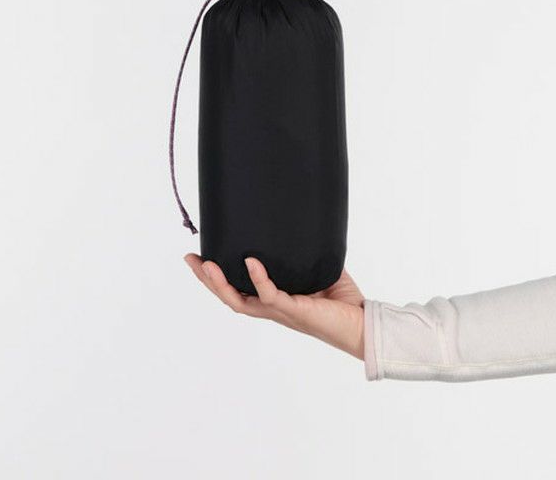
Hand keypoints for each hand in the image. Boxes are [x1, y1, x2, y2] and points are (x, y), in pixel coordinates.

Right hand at [184, 254, 364, 359]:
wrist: (364, 326)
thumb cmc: (343, 303)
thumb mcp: (319, 272)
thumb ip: (307, 256)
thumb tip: (302, 227)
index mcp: (274, 301)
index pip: (238, 291)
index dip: (216, 279)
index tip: (199, 259)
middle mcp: (272, 309)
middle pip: (229, 298)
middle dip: (207, 281)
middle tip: (191, 260)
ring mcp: (281, 312)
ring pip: (240, 303)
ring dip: (220, 285)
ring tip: (207, 265)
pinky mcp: (295, 310)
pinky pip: (270, 296)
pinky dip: (259, 278)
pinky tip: (251, 262)